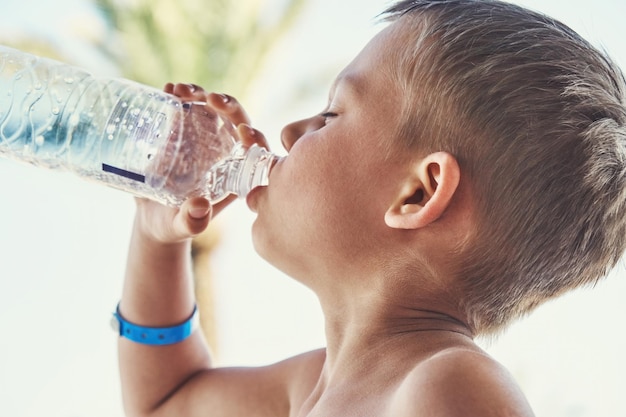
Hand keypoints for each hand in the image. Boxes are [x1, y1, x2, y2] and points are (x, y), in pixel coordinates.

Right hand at [132, 83, 269, 243]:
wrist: (152, 218)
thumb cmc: (174, 226)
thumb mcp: (183, 226)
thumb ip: (193, 221)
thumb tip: (201, 207)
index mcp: (236, 174)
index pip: (256, 152)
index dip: (256, 139)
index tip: (245, 132)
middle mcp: (225, 152)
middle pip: (238, 122)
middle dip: (229, 107)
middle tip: (211, 99)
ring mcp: (204, 138)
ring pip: (212, 110)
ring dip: (202, 94)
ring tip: (181, 90)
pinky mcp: (182, 130)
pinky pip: (187, 108)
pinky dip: (180, 96)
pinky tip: (168, 89)